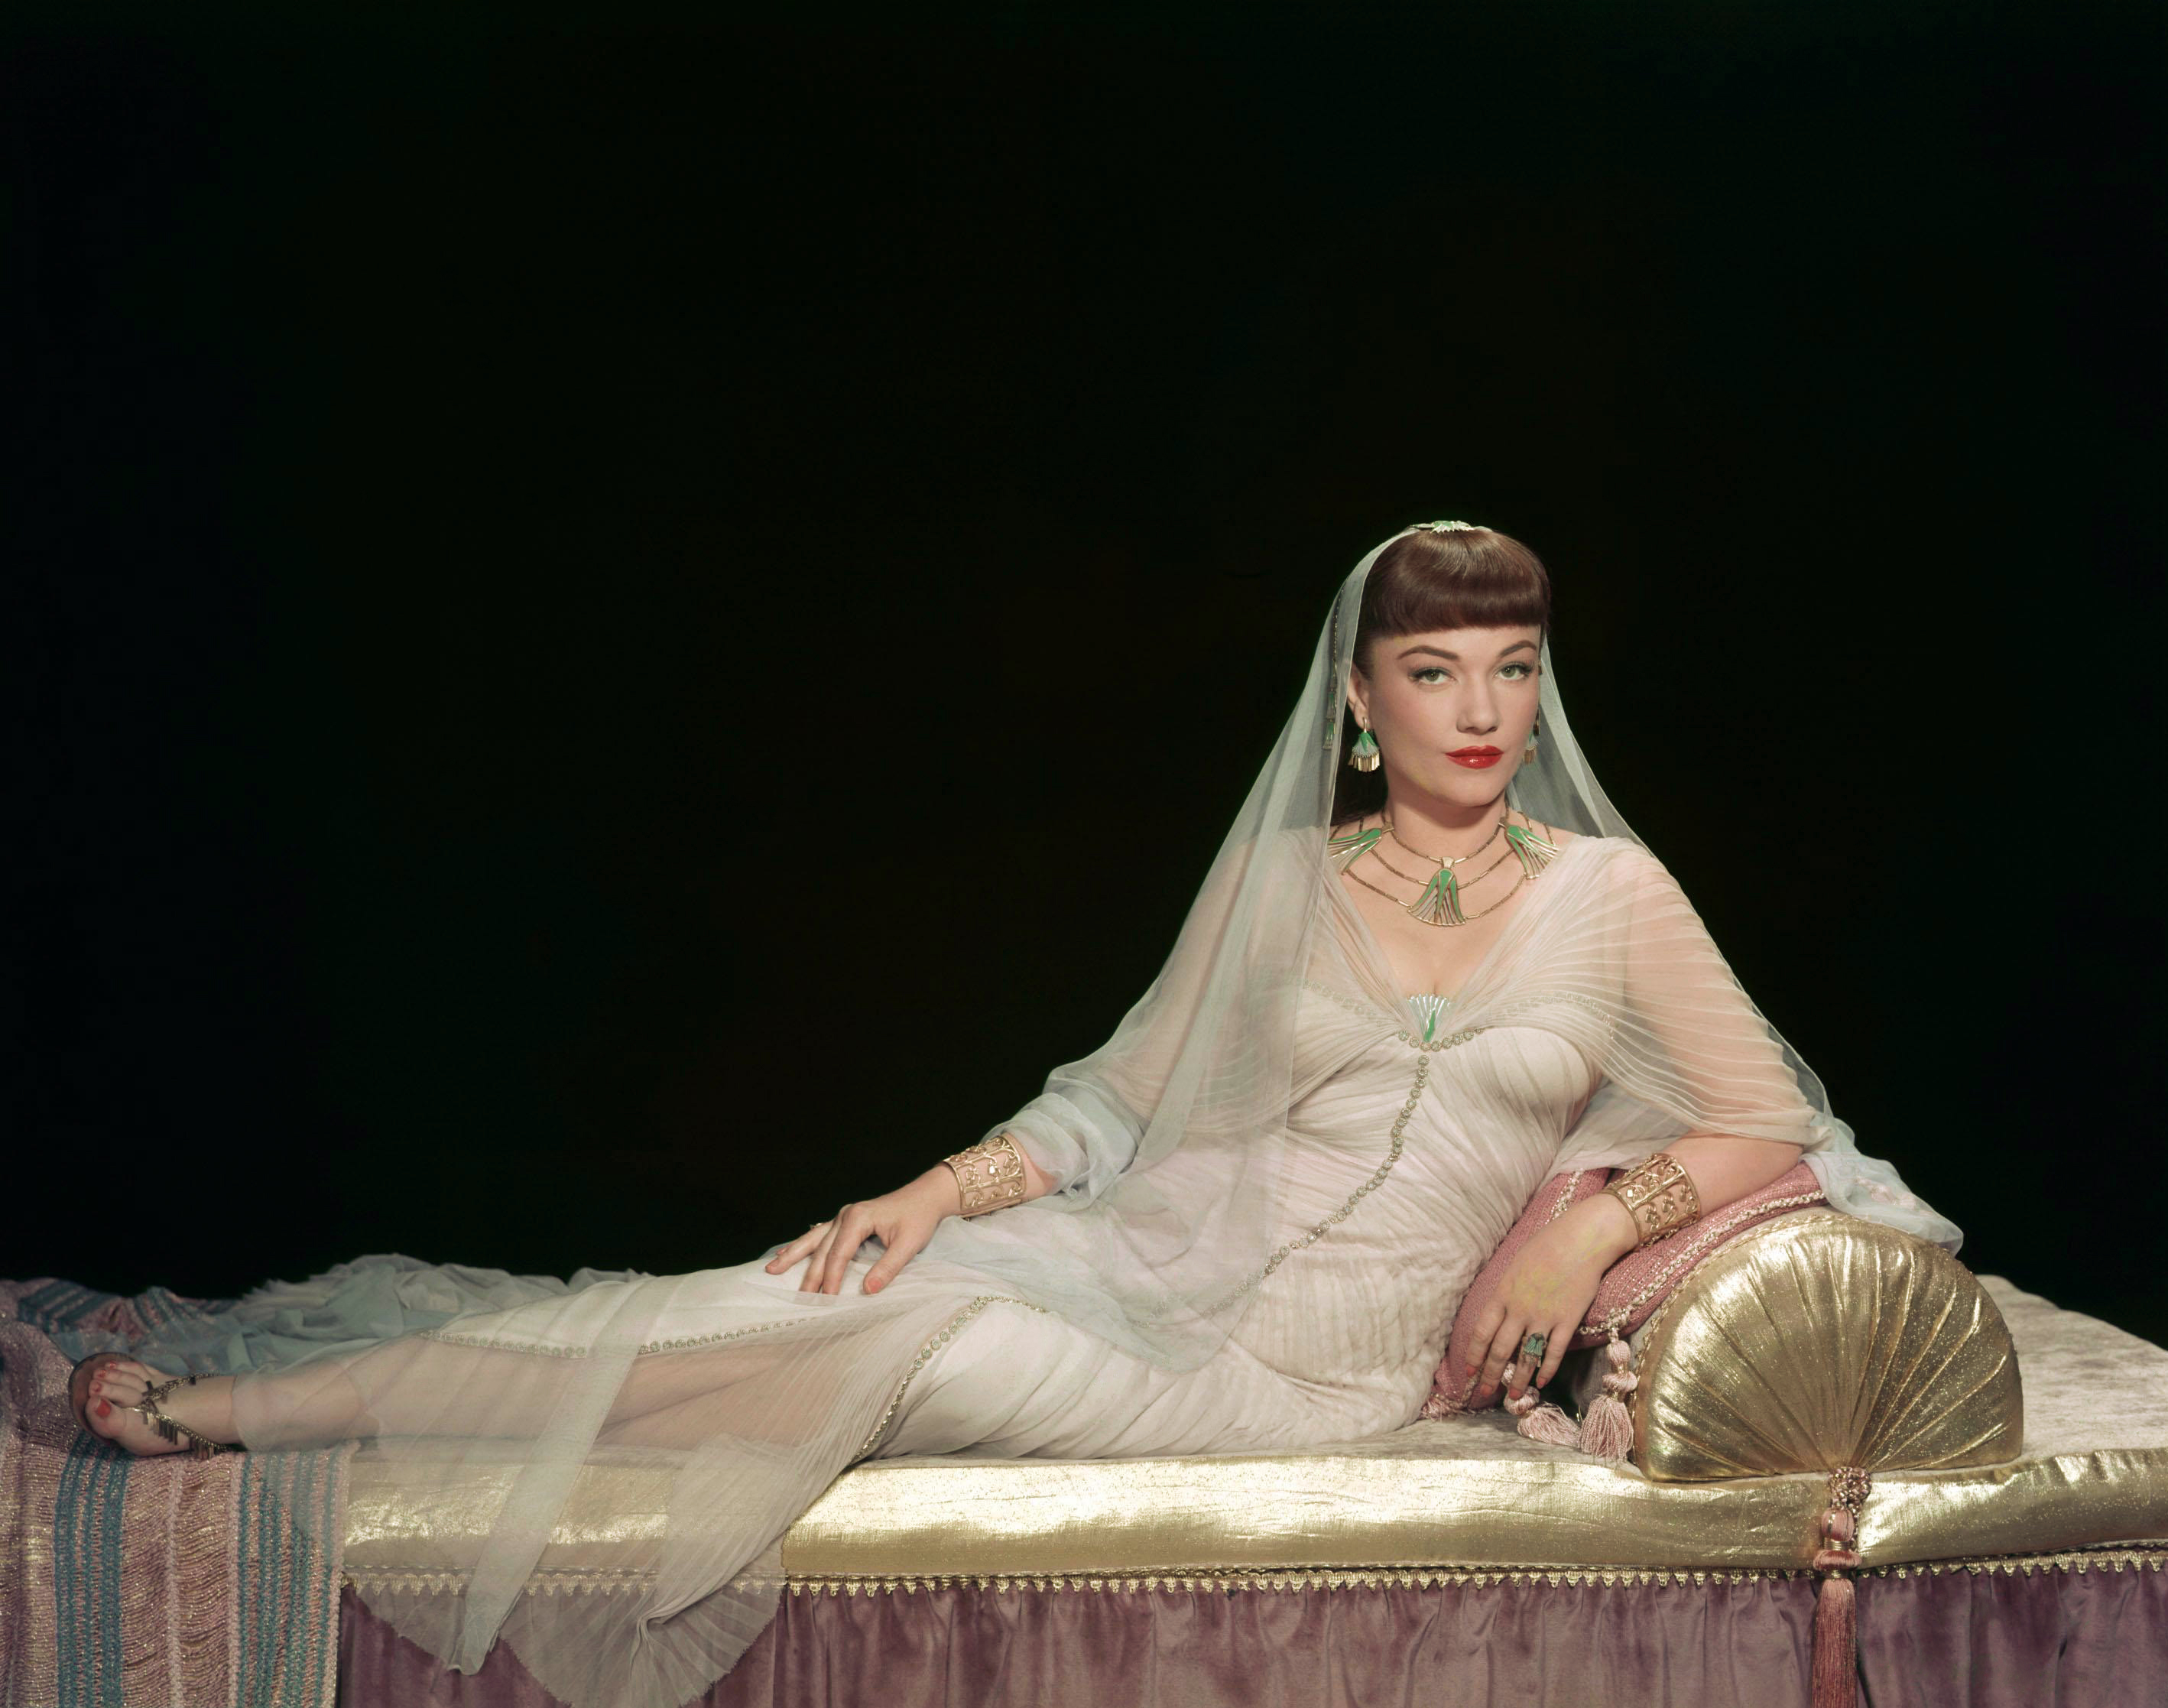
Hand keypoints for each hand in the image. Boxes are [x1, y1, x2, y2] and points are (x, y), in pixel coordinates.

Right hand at [764, 1166, 963, 1295]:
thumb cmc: (919, 1219)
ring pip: (814, 1239)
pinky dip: (804, 1245)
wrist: (926, 1196)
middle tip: (799, 1298)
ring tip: (772, 1268)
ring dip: (794, 1255)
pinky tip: (787, 1253)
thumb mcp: (908, 1245)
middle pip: (822, 1249)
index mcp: (858, 1218)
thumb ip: (888, 1267)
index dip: (831, 1278)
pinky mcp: (847, 1220)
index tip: (825, 1299)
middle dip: (809, 1274)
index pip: (838, 1254)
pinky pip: (820, 1235)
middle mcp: (845, 1215)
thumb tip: (867, 1291)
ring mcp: (844, 1216)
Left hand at [1460, 1194, 1636, 1406]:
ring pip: (1527, 1356)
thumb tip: (1497, 1313)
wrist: (1581, 1240)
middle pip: (1501, 1350)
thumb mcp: (1515, 1265)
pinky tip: (1542, 1382)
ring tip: (1512, 1397)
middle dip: (1490, 1374)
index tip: (1468, 1371)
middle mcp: (1520, 1309)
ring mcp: (1545, 1317)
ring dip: (1519, 1379)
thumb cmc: (1546, 1246)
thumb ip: (1505, 1291)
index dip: (1474, 1355)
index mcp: (1503, 1294)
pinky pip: (1555, 1351)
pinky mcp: (1568, 1321)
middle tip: (1484, 1393)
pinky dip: (1547, 1369)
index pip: (1482, 1332)